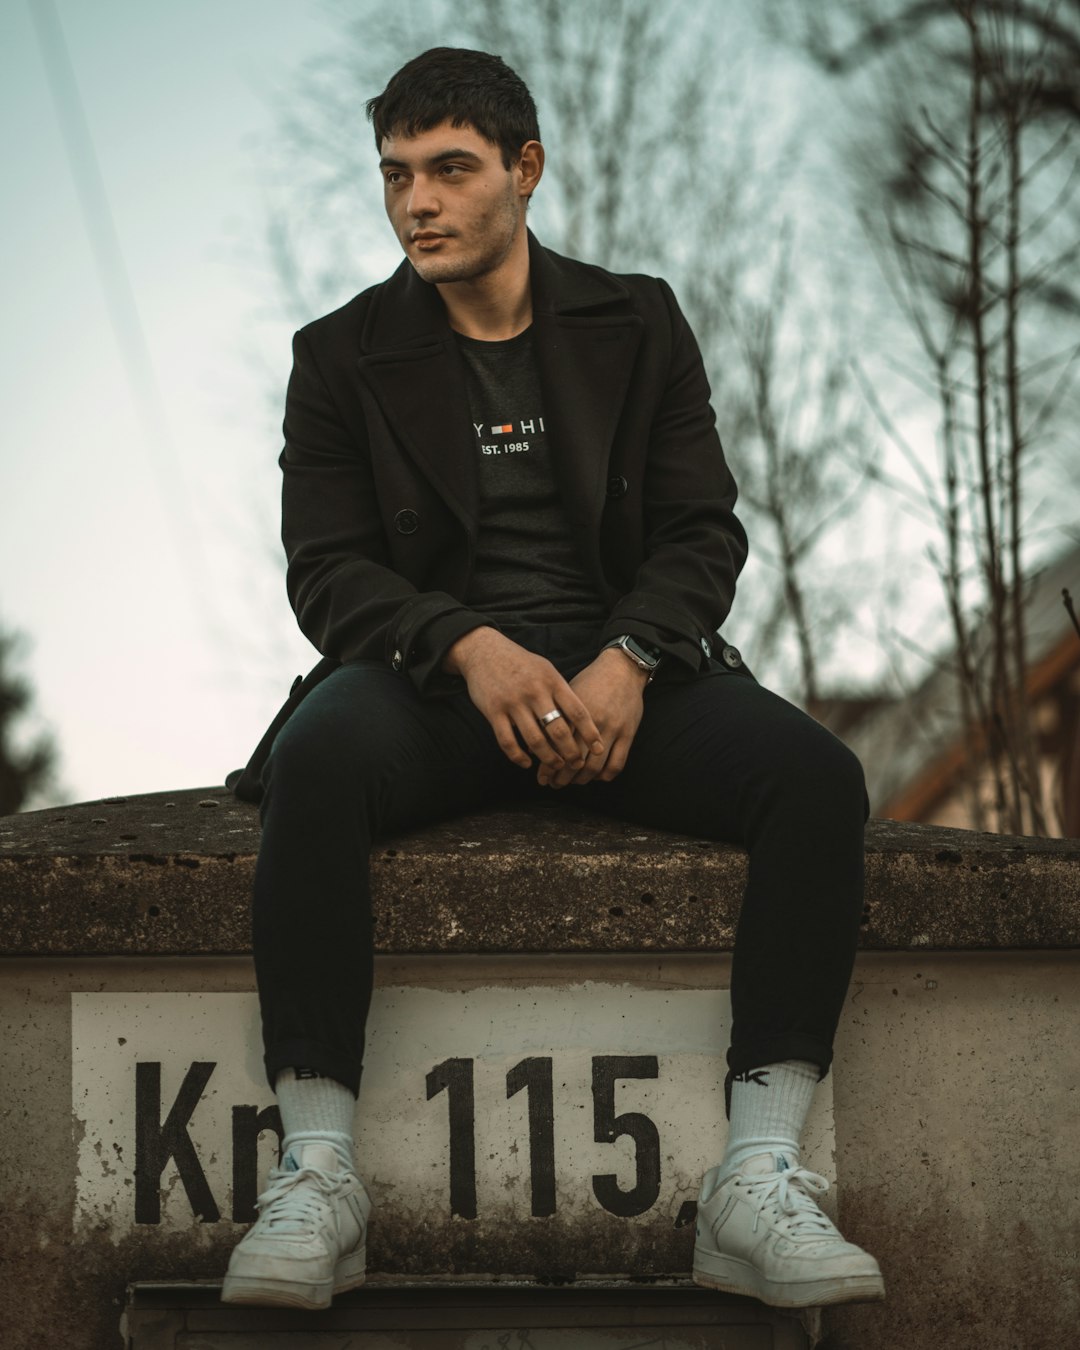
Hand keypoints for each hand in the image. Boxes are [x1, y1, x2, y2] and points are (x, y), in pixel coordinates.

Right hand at [444, 627, 604, 772]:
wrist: (485, 651)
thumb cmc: (521, 664)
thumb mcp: (546, 670)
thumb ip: (561, 692)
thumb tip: (581, 720)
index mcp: (552, 681)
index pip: (577, 711)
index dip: (590, 733)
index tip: (599, 749)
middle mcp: (535, 692)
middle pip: (558, 730)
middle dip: (571, 753)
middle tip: (577, 764)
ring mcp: (513, 702)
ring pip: (535, 740)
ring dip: (548, 758)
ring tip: (556, 766)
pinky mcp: (493, 711)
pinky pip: (508, 742)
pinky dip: (518, 757)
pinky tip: (527, 763)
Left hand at [540, 647, 647, 787]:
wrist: (622, 668)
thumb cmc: (591, 681)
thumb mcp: (568, 693)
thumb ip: (555, 716)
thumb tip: (538, 741)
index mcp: (573, 712)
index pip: (556, 747)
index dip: (548, 766)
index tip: (542, 778)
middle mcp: (591, 722)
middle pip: (574, 760)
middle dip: (562, 777)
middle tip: (555, 784)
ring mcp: (612, 729)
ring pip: (594, 766)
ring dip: (582, 780)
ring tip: (574, 783)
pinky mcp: (628, 733)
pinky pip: (617, 763)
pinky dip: (605, 775)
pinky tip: (597, 777)